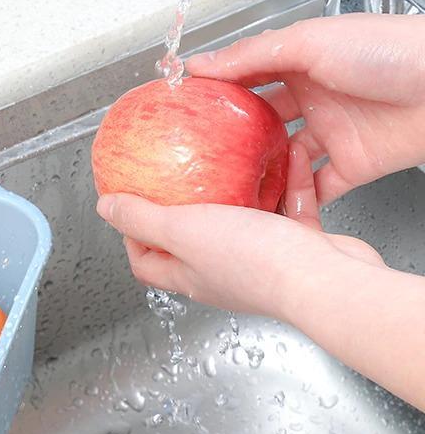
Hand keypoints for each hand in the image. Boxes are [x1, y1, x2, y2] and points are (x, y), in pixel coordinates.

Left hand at [96, 145, 383, 318]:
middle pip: (191, 241)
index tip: (131, 205)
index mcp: (189, 275)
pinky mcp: (299, 248)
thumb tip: (105, 207)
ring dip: (241, 189)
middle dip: (184, 209)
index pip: (147, 262)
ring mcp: (261, 262)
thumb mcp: (182, 230)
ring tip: (236, 158)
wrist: (328, 280)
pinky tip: (289, 153)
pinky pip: (289, 208)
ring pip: (245, 220)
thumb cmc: (253, 261)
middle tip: (183, 174)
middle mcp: (222, 273)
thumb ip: (143, 218)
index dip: (133, 237)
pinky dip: (287, 181)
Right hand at [185, 13, 424, 203]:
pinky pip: (316, 188)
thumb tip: (201, 63)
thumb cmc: (390, 51)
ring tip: (233, 184)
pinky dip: (297, 198)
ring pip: (284, 160)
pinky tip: (277, 202)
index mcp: (302, 63)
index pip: (249, 78)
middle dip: (234, 139)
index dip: (219, 92)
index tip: (187, 108)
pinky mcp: (351, 165)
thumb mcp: (309, 42)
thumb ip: (252, 55)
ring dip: (262, 173)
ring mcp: (332, 134)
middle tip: (204, 155)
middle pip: (263, 123)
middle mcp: (314, 99)